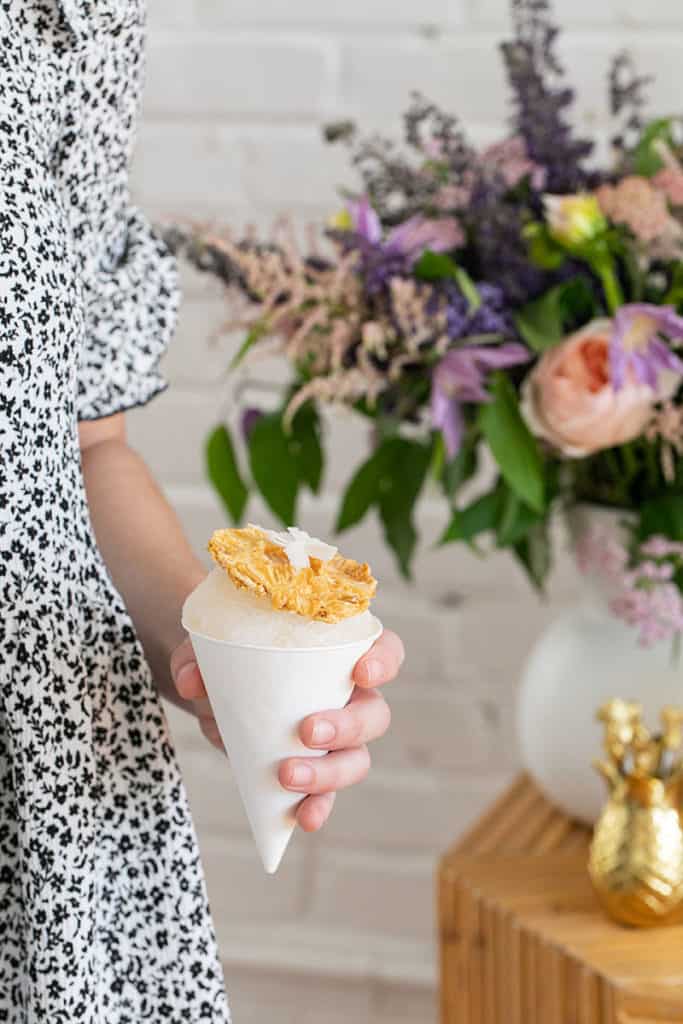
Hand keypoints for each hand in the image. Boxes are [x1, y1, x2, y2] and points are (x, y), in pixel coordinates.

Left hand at [170, 629, 403, 831]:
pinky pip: (328, 795)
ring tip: (288, 776)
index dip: (383, 662)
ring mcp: (336, 739)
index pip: (385, 650)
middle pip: (374, 714)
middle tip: (306, 731)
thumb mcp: (211, 648)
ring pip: (356, 759)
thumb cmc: (231, 654)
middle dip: (347, 726)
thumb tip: (191, 680)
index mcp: (341, 652)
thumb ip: (198, 657)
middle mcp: (350, 696)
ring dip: (329, 773)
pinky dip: (318, 807)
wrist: (215, 689)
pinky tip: (303, 819)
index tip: (361, 672)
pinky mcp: (314, 771)